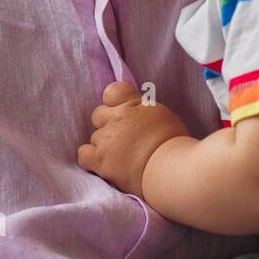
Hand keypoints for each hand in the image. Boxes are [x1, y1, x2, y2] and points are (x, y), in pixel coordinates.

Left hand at [78, 81, 190, 198]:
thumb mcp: (163, 115)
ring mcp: (107, 140)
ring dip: (103, 145)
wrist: (170, 168)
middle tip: (123, 139)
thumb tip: (138, 112)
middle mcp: (117, 118)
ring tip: (120, 157)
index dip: (114, 102)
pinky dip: (91, 159)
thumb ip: (144, 110)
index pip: (113, 91)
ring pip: (94, 137)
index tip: (121, 112)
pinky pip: (84, 154)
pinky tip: (103, 164)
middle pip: (99, 115)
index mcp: (133, 104)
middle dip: (107, 125)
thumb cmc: (174, 143)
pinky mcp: (101, 161)